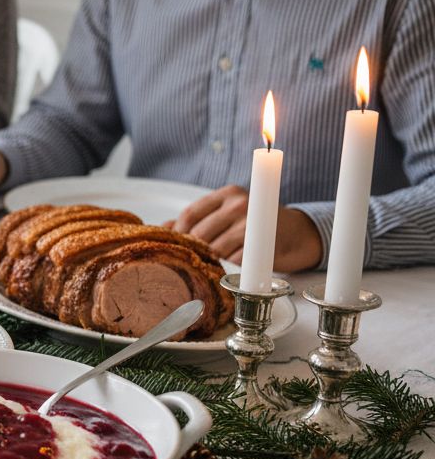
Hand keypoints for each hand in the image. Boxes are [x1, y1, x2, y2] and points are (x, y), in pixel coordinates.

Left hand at [170, 185, 322, 271]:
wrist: (294, 234)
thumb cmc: (253, 224)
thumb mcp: (225, 214)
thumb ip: (197, 219)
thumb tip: (163, 227)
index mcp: (228, 193)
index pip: (191, 212)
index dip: (178, 231)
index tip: (175, 244)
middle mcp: (240, 204)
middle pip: (201, 232)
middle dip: (193, 248)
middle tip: (193, 257)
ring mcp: (252, 224)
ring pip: (215, 248)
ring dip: (211, 258)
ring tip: (213, 260)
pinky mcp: (261, 244)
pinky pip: (234, 259)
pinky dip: (229, 264)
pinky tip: (233, 262)